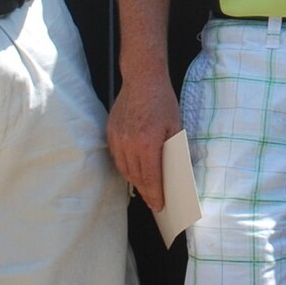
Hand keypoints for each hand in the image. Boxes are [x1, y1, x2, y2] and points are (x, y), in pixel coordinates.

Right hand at [108, 73, 181, 209]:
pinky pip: (117, 157)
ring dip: (134, 181)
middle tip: (153, 202)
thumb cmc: (162, 101)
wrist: (142, 79)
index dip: (155, 194)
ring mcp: (117, 139)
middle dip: (146, 192)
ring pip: (124, 169)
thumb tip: (174, 171)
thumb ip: (173, 149)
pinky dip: (125, 167)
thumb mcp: (175, 125)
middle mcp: (129, 144)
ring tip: (145, 189)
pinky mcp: (110, 133)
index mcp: (147, 144)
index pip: (150, 178)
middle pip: (136, 177)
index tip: (159, 205)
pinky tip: (133, 170)